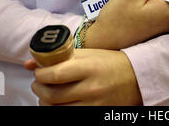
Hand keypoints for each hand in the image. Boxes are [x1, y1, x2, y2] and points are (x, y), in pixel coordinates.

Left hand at [26, 49, 141, 105]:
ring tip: (46, 94)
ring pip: (57, 109)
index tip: (39, 72)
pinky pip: (69, 116)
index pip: (55, 74)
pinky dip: (58, 110)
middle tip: (39, 83)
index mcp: (89, 67)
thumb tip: (31, 63)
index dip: (41, 74)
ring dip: (45, 102)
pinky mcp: (96, 113)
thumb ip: (61, 55)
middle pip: (52, 94)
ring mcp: (94, 103)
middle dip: (38, 89)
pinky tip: (58, 103)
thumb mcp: (89, 53)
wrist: (138, 77)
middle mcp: (91, 87)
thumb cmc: (111, 62)